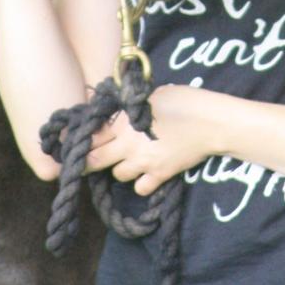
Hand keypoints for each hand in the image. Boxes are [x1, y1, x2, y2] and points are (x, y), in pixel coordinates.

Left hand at [86, 85, 211, 196]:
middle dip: (88, 161)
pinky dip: (140, 183)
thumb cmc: (183, 101)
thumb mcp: (151, 96)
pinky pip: (140, 188)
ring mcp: (144, 163)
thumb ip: (129, 106)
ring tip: (127, 159)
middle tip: (88, 159)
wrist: (211, 123)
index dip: (79, 141)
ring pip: (118, 175)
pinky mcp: (160, 175)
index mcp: (124, 122)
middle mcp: (129, 146)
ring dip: (119, 168)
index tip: (73, 143)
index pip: (90, 136)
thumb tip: (115, 110)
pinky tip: (145, 173)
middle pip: (94, 161)